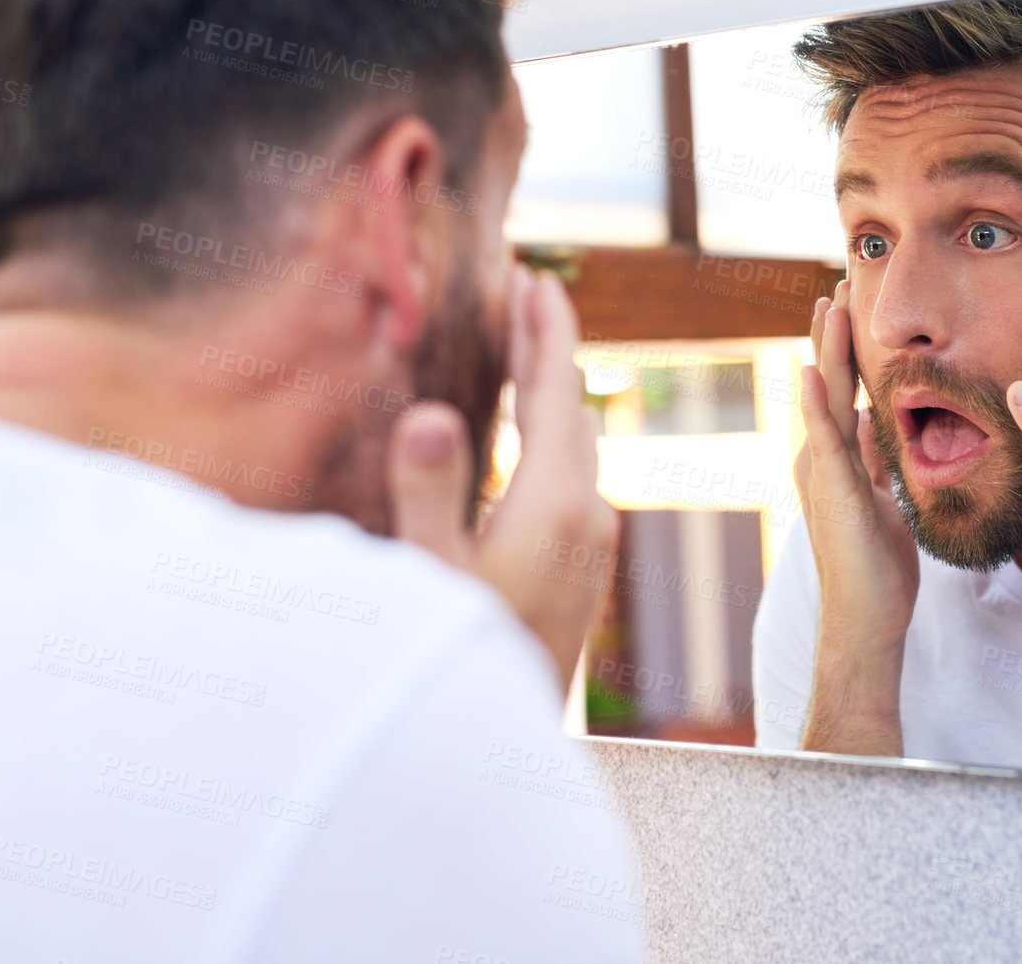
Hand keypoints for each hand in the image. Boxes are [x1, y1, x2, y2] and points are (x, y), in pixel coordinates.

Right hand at [389, 265, 615, 687]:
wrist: (504, 741)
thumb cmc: (458, 657)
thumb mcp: (428, 577)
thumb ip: (429, 493)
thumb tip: (434, 414)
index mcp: (557, 504)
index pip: (555, 393)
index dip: (543, 331)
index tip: (534, 279)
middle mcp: (589, 514)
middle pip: (574, 407)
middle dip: (550, 347)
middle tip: (529, 292)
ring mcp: (593, 540)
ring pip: (579, 440)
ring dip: (553, 387)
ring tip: (526, 346)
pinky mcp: (584, 563)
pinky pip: (575, 471)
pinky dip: (554, 430)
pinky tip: (530, 433)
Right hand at [795, 278, 919, 753]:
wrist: (865, 617)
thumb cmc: (878, 569)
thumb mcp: (881, 500)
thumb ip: (873, 460)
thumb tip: (876, 419)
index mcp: (837, 458)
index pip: (842, 391)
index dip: (845, 349)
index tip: (850, 308)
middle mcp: (821, 458)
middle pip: (827, 383)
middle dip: (833, 335)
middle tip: (837, 285)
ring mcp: (821, 472)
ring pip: (823, 398)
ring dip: (824, 351)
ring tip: (827, 306)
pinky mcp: (831, 490)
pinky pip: (823, 437)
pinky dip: (814, 403)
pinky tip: (809, 370)